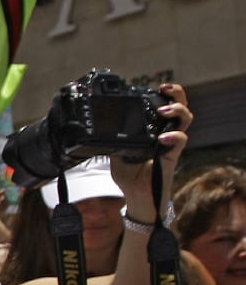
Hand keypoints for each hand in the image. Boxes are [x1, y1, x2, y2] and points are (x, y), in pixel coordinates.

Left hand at [112, 83, 192, 221]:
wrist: (136, 196)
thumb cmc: (129, 175)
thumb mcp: (115, 154)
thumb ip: (113, 141)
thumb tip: (99, 130)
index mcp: (153, 129)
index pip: (163, 106)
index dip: (162, 95)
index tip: (152, 88)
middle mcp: (166, 132)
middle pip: (180, 106)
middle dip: (176, 93)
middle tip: (164, 88)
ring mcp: (171, 143)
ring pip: (186, 118)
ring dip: (177, 110)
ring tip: (163, 110)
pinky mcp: (173, 156)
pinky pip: (180, 141)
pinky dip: (173, 136)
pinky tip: (163, 137)